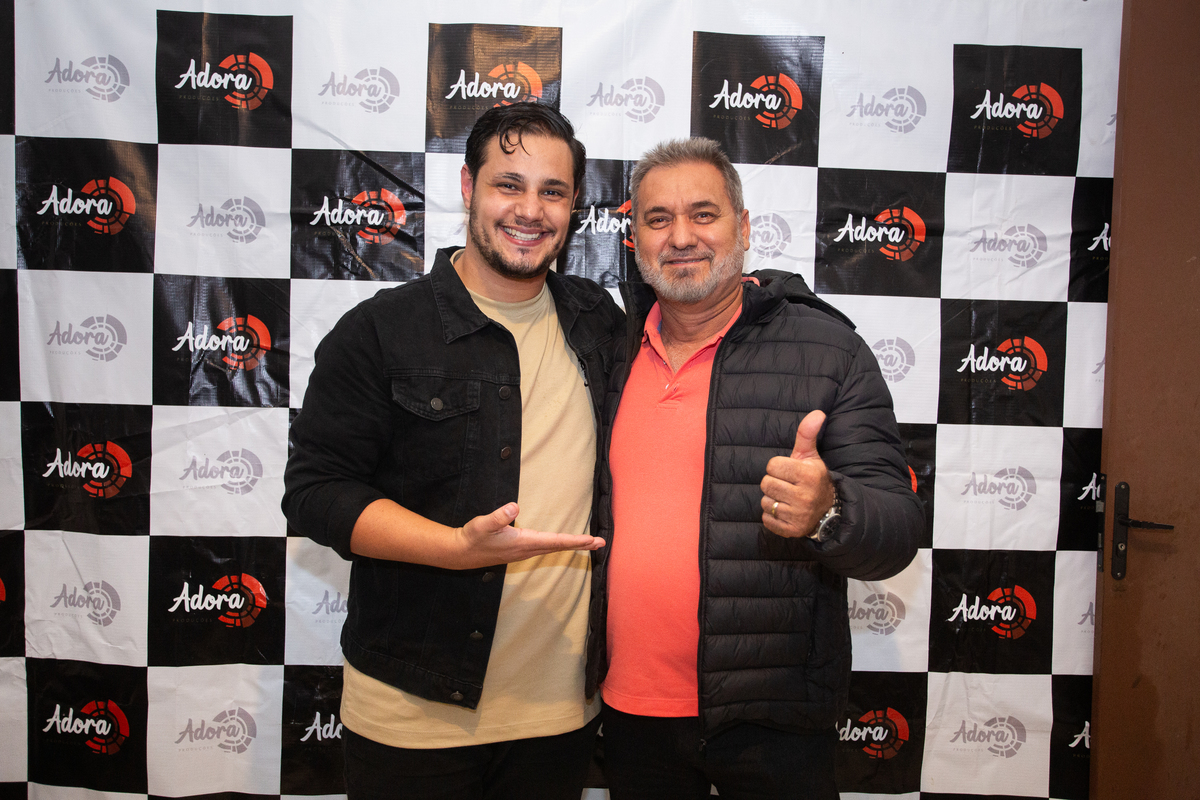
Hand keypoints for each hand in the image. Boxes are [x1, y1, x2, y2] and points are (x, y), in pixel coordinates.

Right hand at [450, 503, 605, 568]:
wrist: (461, 553)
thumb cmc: (473, 537)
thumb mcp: (483, 524)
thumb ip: (498, 516)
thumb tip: (514, 507)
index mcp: (524, 542)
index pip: (555, 541)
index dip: (575, 540)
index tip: (592, 540)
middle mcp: (527, 549)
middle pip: (559, 547)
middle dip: (580, 545)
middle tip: (601, 543)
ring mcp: (524, 552)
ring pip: (553, 548)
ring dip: (571, 545)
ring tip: (589, 543)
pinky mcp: (520, 550)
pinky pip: (546, 548)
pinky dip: (559, 545)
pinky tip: (563, 544)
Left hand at [760, 410, 835, 538]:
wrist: (827, 510)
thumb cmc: (813, 478)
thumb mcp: (811, 455)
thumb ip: (807, 434)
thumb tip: (817, 412)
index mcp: (808, 475)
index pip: (772, 466)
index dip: (778, 467)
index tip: (789, 472)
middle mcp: (804, 497)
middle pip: (766, 484)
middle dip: (774, 483)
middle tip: (788, 485)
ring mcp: (798, 515)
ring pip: (765, 502)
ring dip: (772, 500)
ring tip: (788, 498)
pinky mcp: (791, 530)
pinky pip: (767, 519)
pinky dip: (772, 516)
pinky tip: (786, 511)